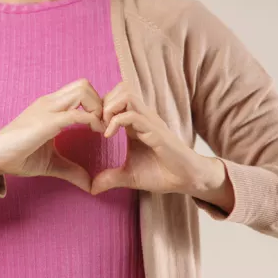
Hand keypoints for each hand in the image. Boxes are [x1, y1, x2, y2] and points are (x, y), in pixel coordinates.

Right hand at [0, 79, 104, 192]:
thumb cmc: (18, 157)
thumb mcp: (51, 163)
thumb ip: (71, 170)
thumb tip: (89, 185)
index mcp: (50, 107)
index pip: (80, 90)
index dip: (96, 104)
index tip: (101, 126)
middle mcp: (50, 102)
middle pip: (84, 84)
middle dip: (100, 102)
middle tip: (103, 125)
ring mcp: (47, 109)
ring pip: (82, 90)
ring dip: (97, 107)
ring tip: (100, 128)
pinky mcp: (46, 122)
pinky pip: (76, 113)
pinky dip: (92, 121)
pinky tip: (96, 134)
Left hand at [91, 82, 234, 210]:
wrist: (187, 181)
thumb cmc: (161, 174)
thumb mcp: (128, 176)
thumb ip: (110, 178)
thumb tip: (92, 188)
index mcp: (135, 122)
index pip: (117, 97)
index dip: (100, 107)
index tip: (91, 126)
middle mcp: (143, 117)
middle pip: (121, 88)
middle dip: (103, 102)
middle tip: (95, 124)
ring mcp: (150, 122)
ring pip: (127, 95)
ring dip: (109, 108)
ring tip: (102, 128)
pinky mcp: (156, 132)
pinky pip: (133, 115)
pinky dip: (116, 121)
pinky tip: (108, 136)